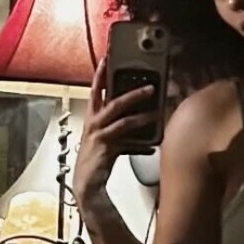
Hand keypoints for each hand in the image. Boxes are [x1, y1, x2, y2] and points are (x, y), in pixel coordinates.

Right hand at [73, 59, 158, 212]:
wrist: (86, 185)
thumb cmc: (96, 162)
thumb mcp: (108, 141)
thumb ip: (124, 133)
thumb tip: (145, 128)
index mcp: (92, 118)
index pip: (95, 90)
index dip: (101, 74)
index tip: (108, 58)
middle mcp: (93, 123)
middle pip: (112, 101)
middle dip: (132, 93)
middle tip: (150, 87)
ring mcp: (98, 135)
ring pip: (122, 118)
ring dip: (141, 114)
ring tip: (157, 112)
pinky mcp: (106, 148)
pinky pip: (127, 140)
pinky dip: (141, 143)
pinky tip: (152, 145)